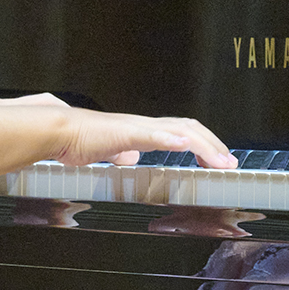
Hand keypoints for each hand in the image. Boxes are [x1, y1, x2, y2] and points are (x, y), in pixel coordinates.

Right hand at [55, 111, 235, 170]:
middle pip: (190, 128)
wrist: (58, 131)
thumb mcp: (108, 151)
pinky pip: (152, 134)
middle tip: (230, 163)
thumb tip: (129, 159)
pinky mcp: (124, 132)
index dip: (204, 143)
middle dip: (214, 145)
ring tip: (220, 160)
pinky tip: (184, 143)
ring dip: (203, 145)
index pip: (182, 131)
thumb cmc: (79, 139)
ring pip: (179, 129)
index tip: (219, 160)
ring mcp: (137, 127)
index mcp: (143, 130)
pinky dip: (170, 138)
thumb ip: (121, 153)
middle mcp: (145, 125)